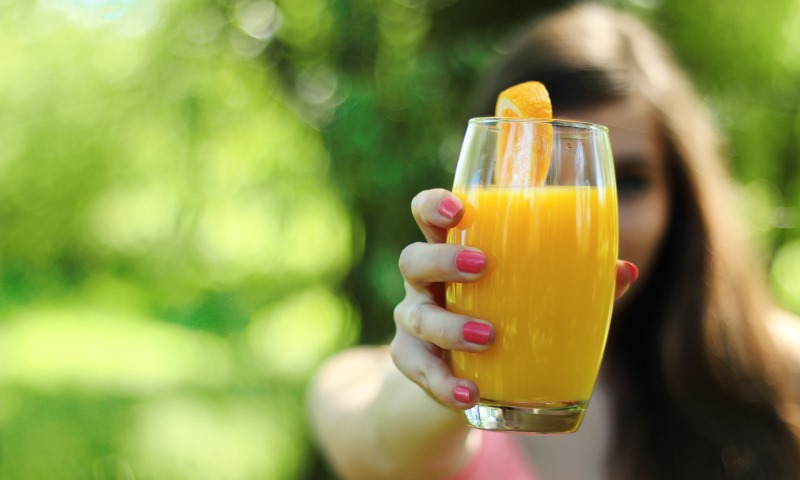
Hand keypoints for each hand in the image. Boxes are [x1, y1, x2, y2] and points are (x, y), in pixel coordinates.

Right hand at [392, 189, 638, 409]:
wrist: (471, 378)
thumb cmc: (507, 318)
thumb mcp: (534, 298)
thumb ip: (575, 282)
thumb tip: (626, 270)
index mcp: (453, 252)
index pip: (428, 215)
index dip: (434, 205)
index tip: (459, 209)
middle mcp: (426, 283)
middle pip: (413, 258)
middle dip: (441, 259)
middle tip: (481, 266)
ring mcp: (415, 321)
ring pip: (416, 316)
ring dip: (450, 326)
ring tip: (486, 336)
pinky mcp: (412, 361)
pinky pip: (419, 369)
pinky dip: (443, 383)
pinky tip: (469, 393)